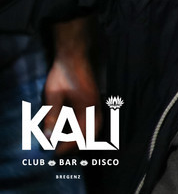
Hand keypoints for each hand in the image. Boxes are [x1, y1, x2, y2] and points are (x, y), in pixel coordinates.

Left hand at [43, 20, 98, 154]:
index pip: (80, 133)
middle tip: (63, 151)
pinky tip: (77, 130)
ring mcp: (97, 102)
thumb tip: (49, 137)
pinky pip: (96, 119)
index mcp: (87, 107)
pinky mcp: (95, 99)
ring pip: (96, 126)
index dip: (69, 145)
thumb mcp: (53, 95)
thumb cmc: (63, 74)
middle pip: (93, 133)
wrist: (74, 56)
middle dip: (78, 144)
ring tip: (70, 143)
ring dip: (84, 137)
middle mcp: (96, 107)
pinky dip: (88, 129)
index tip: (56, 153)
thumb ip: (52, 116)